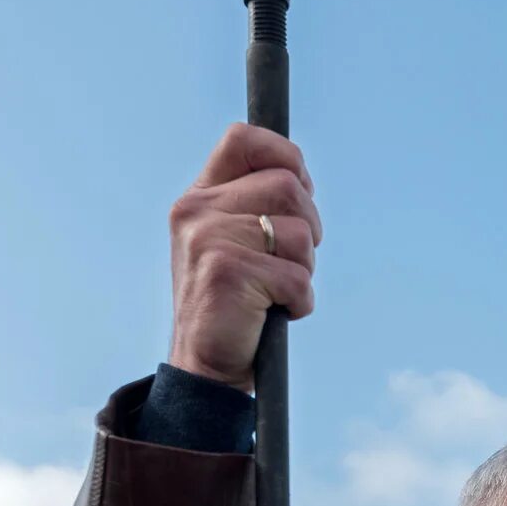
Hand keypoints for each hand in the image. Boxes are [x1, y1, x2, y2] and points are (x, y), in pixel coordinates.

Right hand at [167, 122, 322, 390]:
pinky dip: (300, 302)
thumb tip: (300, 176)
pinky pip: (298, 278)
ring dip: (303, 269)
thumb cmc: (233, 304)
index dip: (285, 157)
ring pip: (300, 234)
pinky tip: (272, 313)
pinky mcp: (227, 272)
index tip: (299, 192)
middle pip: (288, 186)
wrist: (205, 366)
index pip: (244, 139)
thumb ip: (255, 204)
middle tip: (290, 261)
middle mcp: (197, 211)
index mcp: (199, 197)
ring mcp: (208, 239)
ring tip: (274, 291)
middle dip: (309, 228)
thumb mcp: (234, 242)